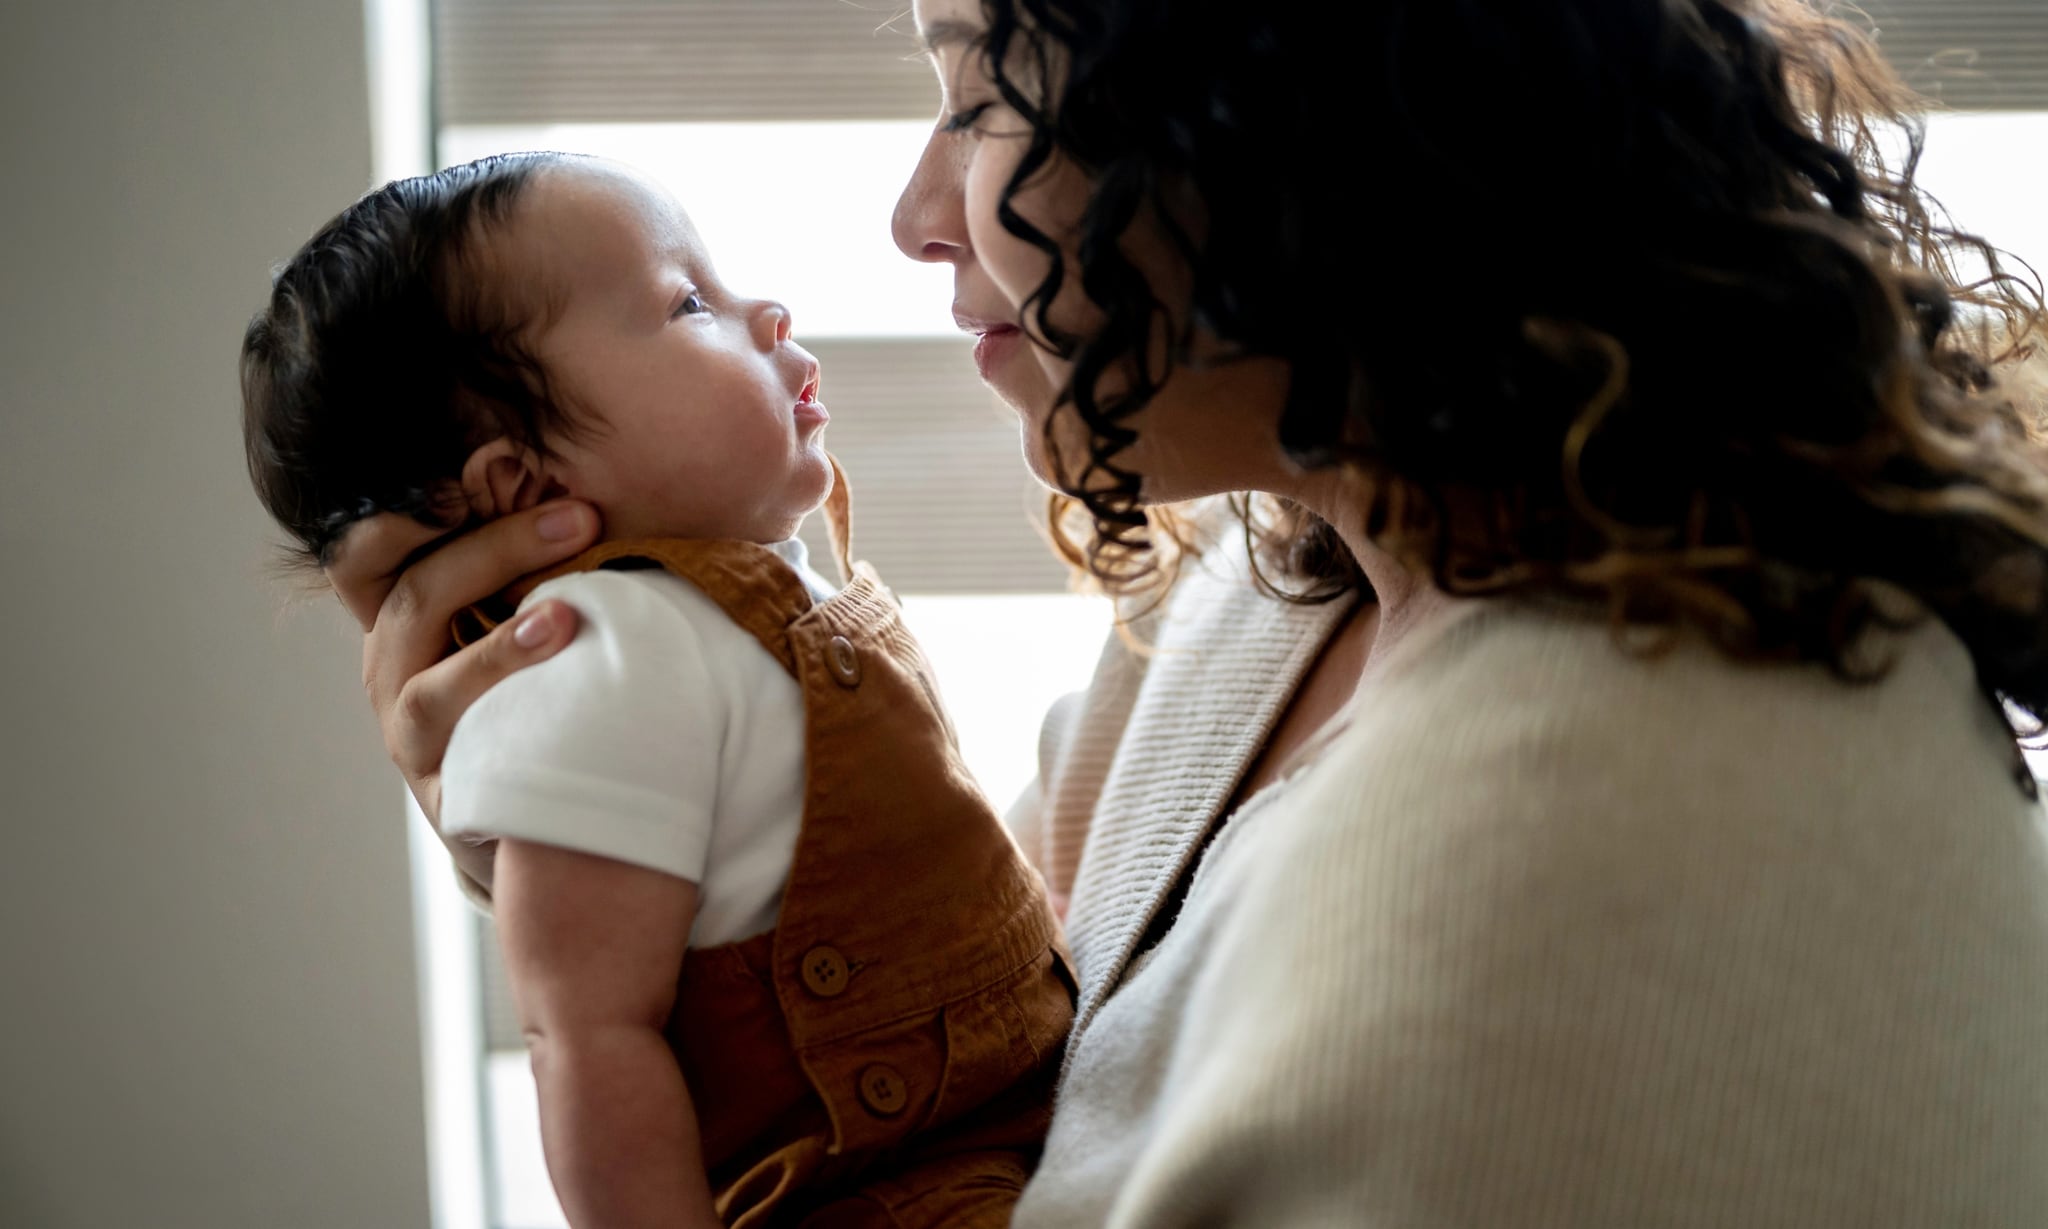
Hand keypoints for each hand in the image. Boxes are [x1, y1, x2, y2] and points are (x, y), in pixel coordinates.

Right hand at [325, 500, 601, 885]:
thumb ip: (523, 569)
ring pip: (433, 689)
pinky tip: (564, 708)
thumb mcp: (510, 622)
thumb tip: (588, 496)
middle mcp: (392, 671)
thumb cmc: (530, 693)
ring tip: (565, 618)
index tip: (472, 472)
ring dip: (501, 650)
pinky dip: (516, 731)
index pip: (371, 552)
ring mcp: (411, 738)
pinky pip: (472, 760)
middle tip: (580, 518)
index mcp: (403, 617)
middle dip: (498, 549)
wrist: (528, 816)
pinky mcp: (446, 795)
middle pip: (417, 595)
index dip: (405, 512)